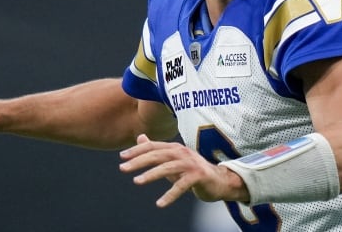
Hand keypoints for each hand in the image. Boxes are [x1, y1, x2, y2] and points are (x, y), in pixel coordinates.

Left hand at [118, 134, 248, 207]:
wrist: (220, 181)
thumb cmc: (193, 171)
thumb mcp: (173, 160)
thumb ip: (157, 150)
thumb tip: (140, 138)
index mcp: (174, 148)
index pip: (152, 146)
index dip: (137, 150)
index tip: (122, 157)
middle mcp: (182, 152)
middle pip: (157, 155)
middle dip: (138, 161)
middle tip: (123, 168)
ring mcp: (190, 164)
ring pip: (167, 168)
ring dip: (151, 175)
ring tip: (136, 182)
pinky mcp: (198, 176)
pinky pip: (181, 186)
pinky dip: (170, 195)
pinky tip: (160, 204)